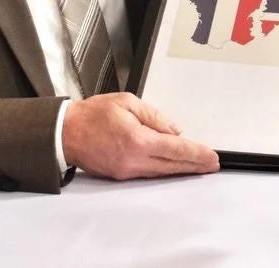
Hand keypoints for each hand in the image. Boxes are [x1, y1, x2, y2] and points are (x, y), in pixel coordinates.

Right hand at [62, 93, 219, 180]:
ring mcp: (126, 170)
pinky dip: (164, 170)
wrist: (65, 132)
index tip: (211, 157)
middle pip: (172, 165)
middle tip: (212, 165)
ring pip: (161, 172)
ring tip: (199, 166)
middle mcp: (133, 160)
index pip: (175, 149)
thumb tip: (174, 130)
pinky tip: (174, 167)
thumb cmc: (92, 115)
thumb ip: (154, 117)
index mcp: (137, 140)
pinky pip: (148, 174)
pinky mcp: (120, 174)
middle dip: (195, 165)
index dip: (196, 154)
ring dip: (181, 169)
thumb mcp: (128, 103)